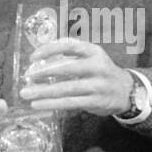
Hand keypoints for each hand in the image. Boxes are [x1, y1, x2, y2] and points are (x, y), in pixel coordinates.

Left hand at [18, 38, 133, 116]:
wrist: (125, 90)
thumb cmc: (101, 71)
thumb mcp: (91, 55)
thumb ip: (71, 52)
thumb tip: (42, 55)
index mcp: (94, 51)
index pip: (69, 46)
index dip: (50, 49)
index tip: (33, 57)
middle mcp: (97, 67)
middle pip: (67, 68)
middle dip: (44, 72)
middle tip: (26, 77)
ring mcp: (98, 85)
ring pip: (66, 88)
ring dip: (44, 91)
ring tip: (26, 93)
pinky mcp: (95, 102)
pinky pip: (70, 103)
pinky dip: (52, 104)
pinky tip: (38, 105)